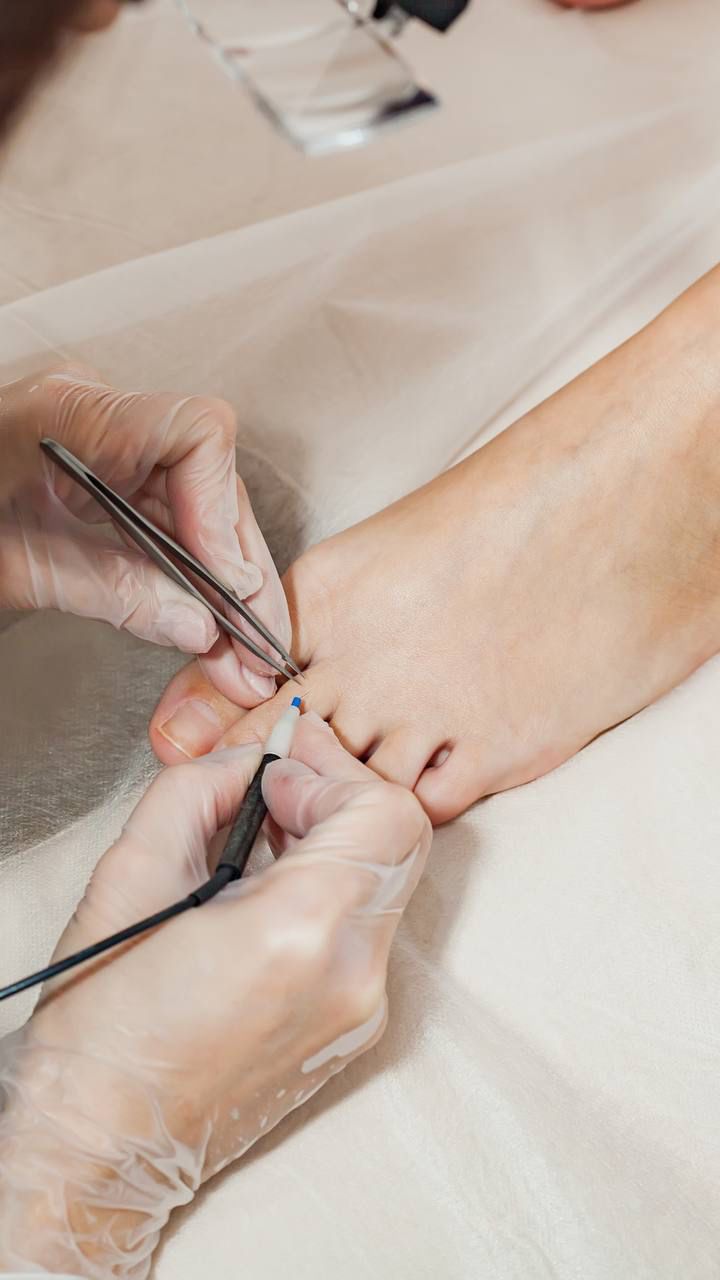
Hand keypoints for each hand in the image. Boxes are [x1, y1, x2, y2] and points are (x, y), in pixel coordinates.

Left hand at [0, 366, 289, 705]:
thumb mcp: (16, 568)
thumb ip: (113, 593)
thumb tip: (198, 628)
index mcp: (70, 413)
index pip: (195, 432)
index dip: (222, 511)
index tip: (227, 584)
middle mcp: (100, 418)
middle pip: (210, 480)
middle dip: (238, 565)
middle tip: (255, 642)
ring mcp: (107, 448)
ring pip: (200, 507)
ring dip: (225, 579)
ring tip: (241, 648)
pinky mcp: (105, 482)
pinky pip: (171, 522)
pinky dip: (193, 575)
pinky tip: (208, 621)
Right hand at [0, 715, 430, 1276]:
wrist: (105, 1145)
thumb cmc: (105, 1029)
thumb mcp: (133, 873)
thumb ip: (199, 789)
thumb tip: (250, 762)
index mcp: (303, 932)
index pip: (386, 812)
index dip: (332, 773)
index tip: (274, 775)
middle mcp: (355, 975)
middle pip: (400, 842)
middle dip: (341, 796)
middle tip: (277, 785)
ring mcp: (363, 1009)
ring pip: (387, 882)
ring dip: (337, 840)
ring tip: (266, 832)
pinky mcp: (356, 1027)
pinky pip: (368, 928)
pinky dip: (333, 889)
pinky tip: (271, 887)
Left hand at [150, 266, 719, 821]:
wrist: (626, 505)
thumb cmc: (524, 506)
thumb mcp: (396, 544)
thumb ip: (324, 617)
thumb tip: (276, 671)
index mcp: (327, 598)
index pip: (237, 687)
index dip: (227, 727)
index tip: (221, 748)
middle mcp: (365, 663)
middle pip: (283, 749)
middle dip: (283, 773)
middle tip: (295, 782)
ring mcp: (427, 712)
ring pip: (348, 789)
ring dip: (351, 794)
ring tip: (372, 776)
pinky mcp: (496, 750)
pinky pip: (421, 808)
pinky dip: (416, 804)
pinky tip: (432, 775)